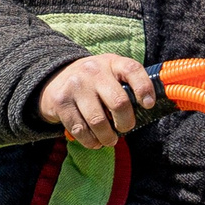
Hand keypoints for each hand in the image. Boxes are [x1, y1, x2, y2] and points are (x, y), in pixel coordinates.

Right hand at [38, 54, 155, 148]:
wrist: (56, 79)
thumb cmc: (94, 82)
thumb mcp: (111, 74)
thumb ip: (128, 86)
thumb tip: (148, 110)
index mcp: (112, 62)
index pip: (132, 70)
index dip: (144, 88)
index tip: (148, 105)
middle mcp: (93, 71)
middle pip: (119, 103)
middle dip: (126, 123)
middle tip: (125, 128)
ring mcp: (76, 86)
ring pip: (99, 122)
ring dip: (108, 137)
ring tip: (109, 140)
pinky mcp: (61, 102)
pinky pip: (80, 130)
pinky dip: (91, 141)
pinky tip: (94, 141)